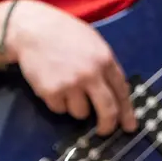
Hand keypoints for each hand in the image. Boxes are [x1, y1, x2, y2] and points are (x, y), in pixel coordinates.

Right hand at [4, 0, 138, 135]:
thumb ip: (104, 65)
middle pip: (108, 110)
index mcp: (104, 59)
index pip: (122, 91)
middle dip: (107, 125)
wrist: (31, 29)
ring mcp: (71, 83)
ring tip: (66, 88)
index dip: (127, 112)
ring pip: (81, 113)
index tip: (129, 126)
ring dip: (75, 107)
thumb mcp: (92, 42)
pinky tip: (52, 84)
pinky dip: (57, 102)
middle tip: (104, 131)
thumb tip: (116, 92)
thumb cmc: (63, 34)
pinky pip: (60, 109)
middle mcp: (90, 73)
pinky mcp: (52, 92)